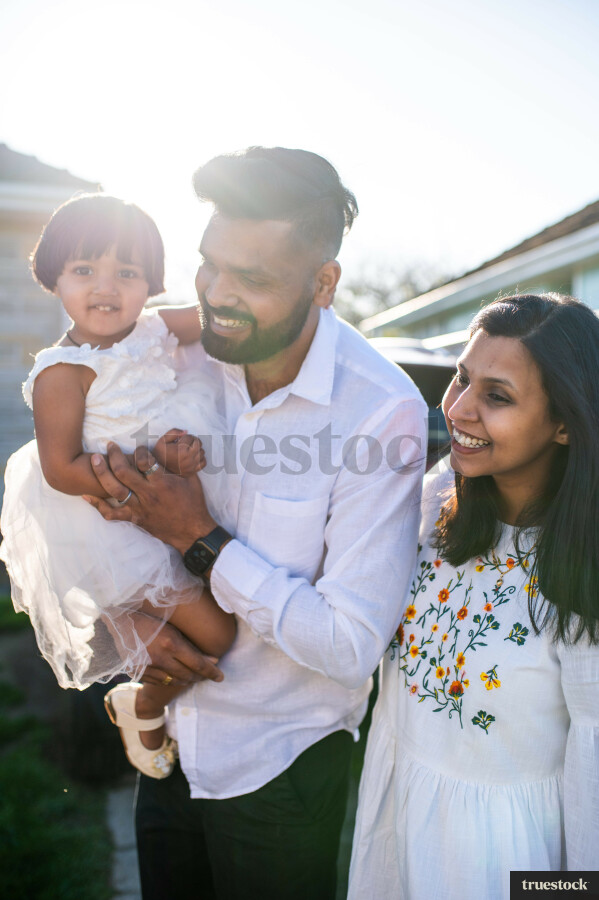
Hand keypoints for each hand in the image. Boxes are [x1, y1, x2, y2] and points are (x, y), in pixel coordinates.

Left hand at [83, 442, 216, 553]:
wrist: (192, 531)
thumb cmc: (193, 503)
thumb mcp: (191, 478)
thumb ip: (181, 462)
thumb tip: (178, 443)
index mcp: (162, 482)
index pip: (144, 460)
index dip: (139, 451)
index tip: (138, 447)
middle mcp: (148, 494)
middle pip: (123, 472)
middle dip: (113, 455)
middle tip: (109, 446)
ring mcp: (139, 508)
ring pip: (114, 490)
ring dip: (102, 473)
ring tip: (95, 460)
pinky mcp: (135, 519)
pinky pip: (112, 514)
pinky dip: (98, 505)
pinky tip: (87, 496)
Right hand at [131, 613, 223, 684]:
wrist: (122, 620)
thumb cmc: (152, 619)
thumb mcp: (174, 629)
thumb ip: (192, 646)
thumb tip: (213, 660)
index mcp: (171, 643)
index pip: (198, 664)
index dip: (212, 672)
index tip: (220, 677)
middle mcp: (160, 658)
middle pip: (188, 675)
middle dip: (201, 676)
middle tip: (208, 674)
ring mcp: (148, 667)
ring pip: (175, 681)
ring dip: (187, 679)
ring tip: (194, 675)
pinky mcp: (138, 672)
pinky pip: (160, 682)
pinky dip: (171, 680)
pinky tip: (176, 676)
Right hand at [153, 429, 204, 476]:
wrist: (158, 469)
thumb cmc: (161, 453)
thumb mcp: (162, 440)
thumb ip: (174, 432)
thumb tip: (186, 431)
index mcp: (181, 449)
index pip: (190, 437)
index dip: (185, 436)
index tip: (180, 440)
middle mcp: (188, 458)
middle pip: (198, 443)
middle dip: (193, 440)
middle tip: (186, 443)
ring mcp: (192, 465)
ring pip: (202, 452)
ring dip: (197, 449)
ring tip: (188, 450)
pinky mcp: (193, 471)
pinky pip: (204, 462)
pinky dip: (200, 458)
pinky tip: (193, 457)